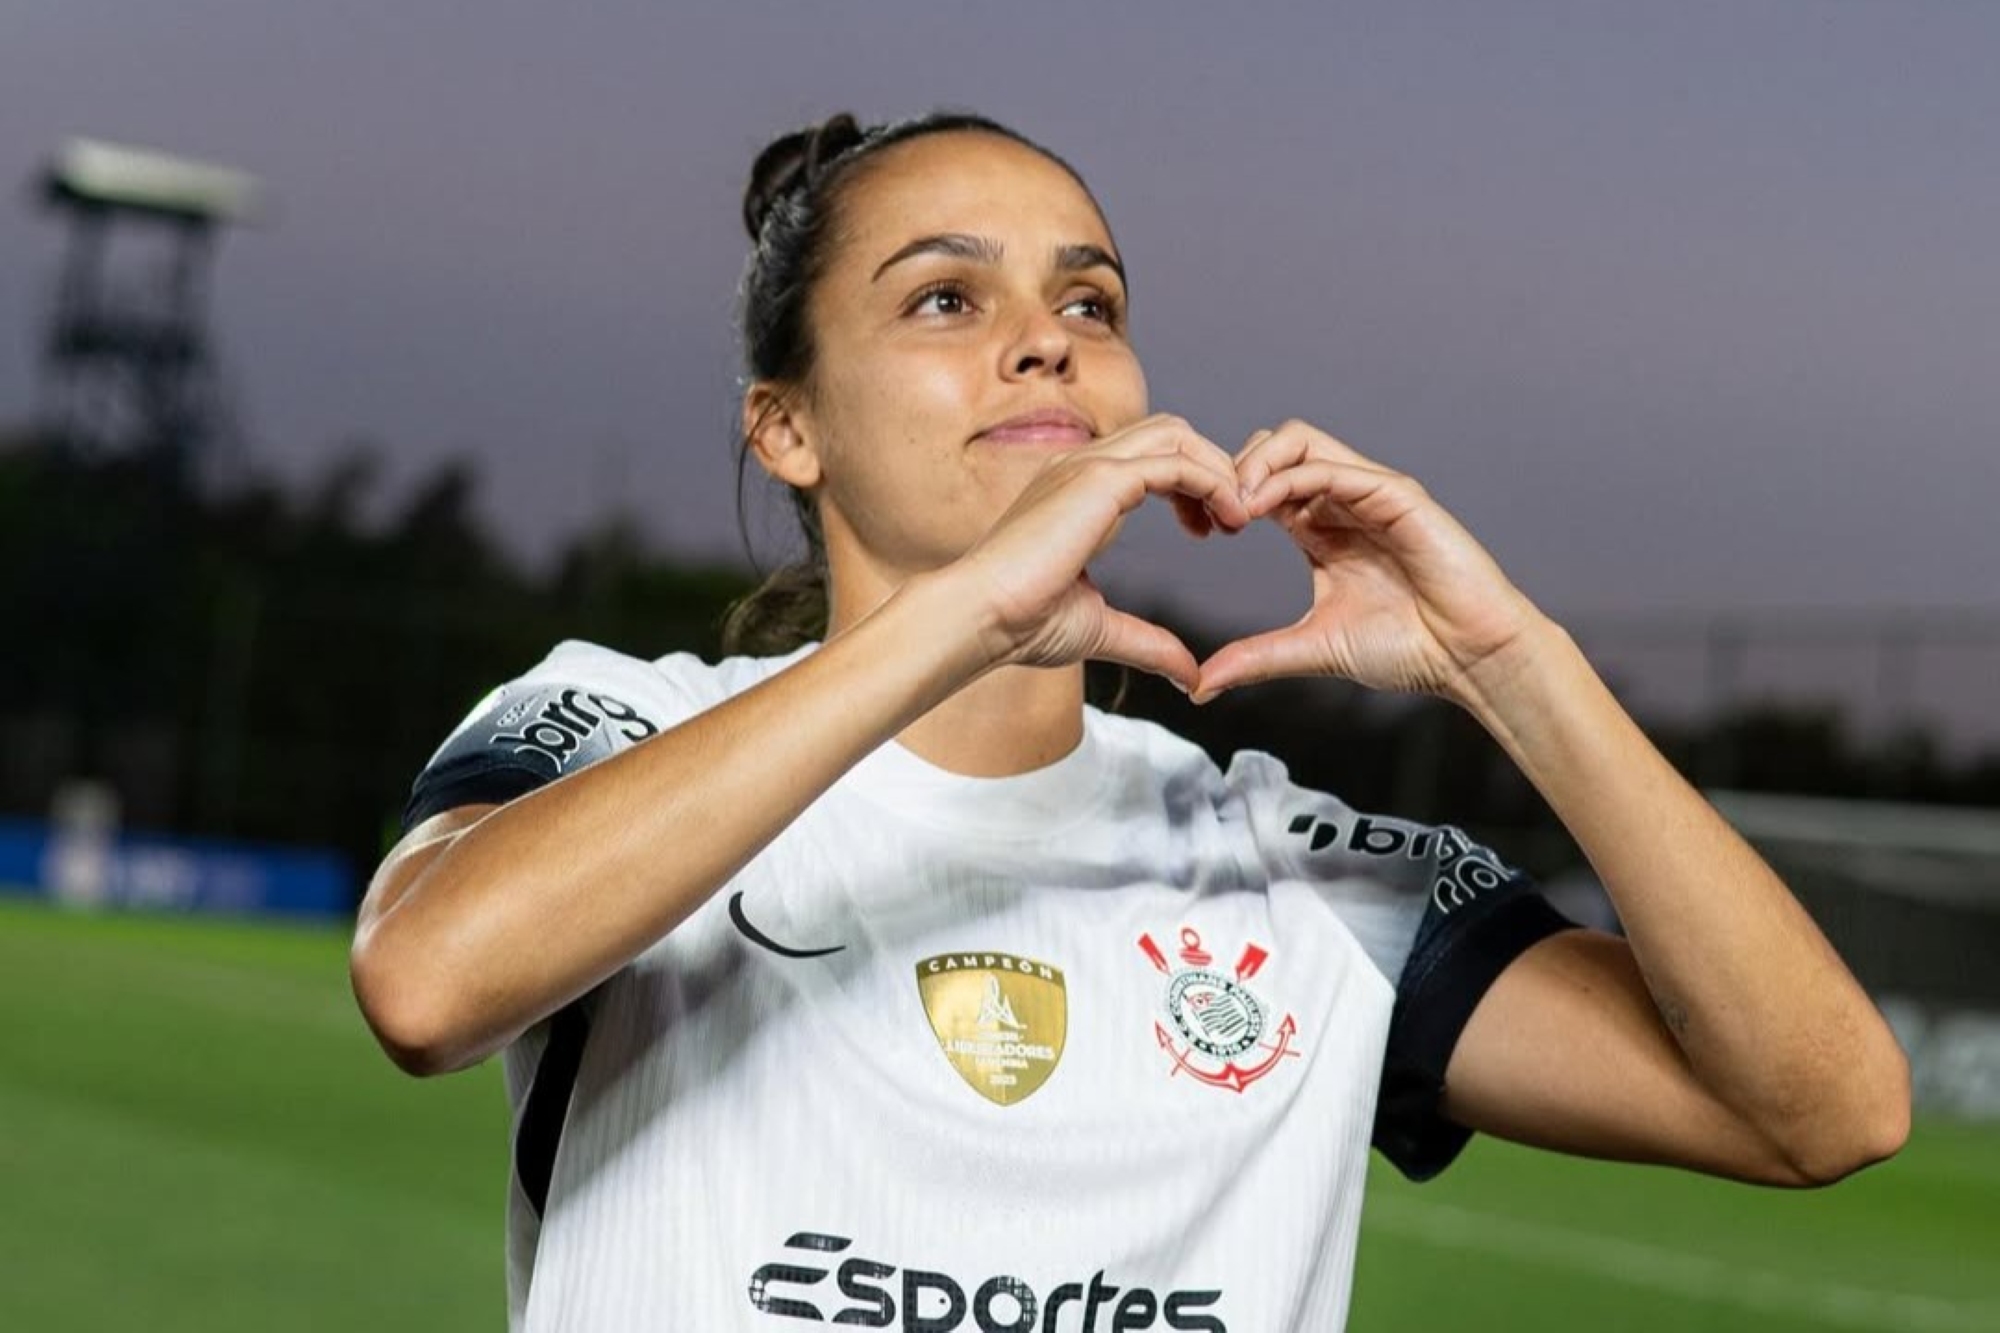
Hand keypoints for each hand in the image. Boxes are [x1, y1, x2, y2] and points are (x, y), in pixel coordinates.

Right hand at [950, 414, 1251, 691]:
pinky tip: (1228, 521)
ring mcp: (1087, 465)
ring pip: (1176, 435)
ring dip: (1218, 470)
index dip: (1190, 483)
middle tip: (1234, 520)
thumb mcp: (1098, 629)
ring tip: (1239, 518)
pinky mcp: (1099, 480)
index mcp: (1075, 490)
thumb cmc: (1018, 624)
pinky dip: (1213, 483)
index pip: (1149, 455)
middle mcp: (1080, 465)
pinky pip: (1176, 463)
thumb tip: (1188, 673)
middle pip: (1169, 432)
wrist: (979, 617)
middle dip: (1212, 466)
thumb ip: (1148, 642)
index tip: (1210, 529)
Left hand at [1193, 420, 1543, 703]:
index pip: (1261, 482)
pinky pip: (1334, 467)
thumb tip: (1200, 686)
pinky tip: (1262, 510)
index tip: (1201, 532)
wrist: (1468, 657)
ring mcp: (1369, 492)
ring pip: (1298, 441)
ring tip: (1233, 508)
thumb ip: (1257, 658)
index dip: (1223, 495)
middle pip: (1273, 447)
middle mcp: (1342, 502)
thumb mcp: (1313, 649)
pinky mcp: (1396, 494)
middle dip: (1232, 470)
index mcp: (1320, 528)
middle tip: (1212, 515)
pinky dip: (1290, 479)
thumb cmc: (1408, 649)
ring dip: (1255, 465)